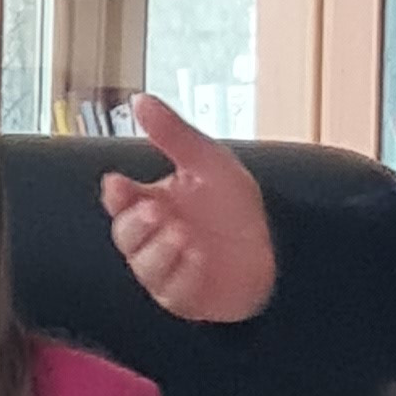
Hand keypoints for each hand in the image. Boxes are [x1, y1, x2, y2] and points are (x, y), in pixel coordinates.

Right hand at [102, 95, 277, 323]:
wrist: (278, 245)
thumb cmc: (235, 204)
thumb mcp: (207, 160)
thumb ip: (173, 133)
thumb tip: (139, 99)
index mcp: (152, 202)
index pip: (120, 200)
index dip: (116, 194)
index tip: (118, 183)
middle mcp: (154, 238)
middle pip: (125, 235)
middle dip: (135, 224)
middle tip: (154, 210)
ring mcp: (168, 270)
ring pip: (145, 266)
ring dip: (159, 250)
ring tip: (182, 234)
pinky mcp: (186, 296)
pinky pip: (173, 291)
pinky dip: (183, 275)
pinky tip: (199, 259)